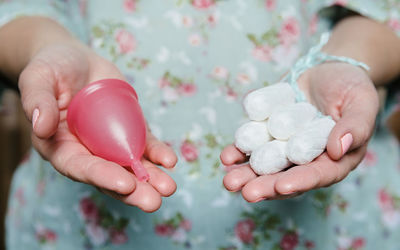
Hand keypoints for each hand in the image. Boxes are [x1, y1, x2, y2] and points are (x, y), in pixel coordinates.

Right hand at [20, 43, 176, 211]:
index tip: (125, 184)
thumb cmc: (52, 67)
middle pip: (110, 175)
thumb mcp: (38, 78)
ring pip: (131, 166)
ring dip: (151, 179)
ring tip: (168, 189)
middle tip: (153, 202)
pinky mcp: (128, 129)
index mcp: (61, 146)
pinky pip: (144, 145)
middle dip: (132, 191)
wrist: (75, 58)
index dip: (102, 177)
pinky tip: (170, 160)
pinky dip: (157, 153)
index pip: (81, 167)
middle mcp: (87, 150)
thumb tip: (41, 127)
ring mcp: (110, 142)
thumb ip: (37, 101)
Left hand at [221, 62, 378, 201]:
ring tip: (230, 181)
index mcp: (335, 159)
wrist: (326, 70)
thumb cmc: (350, 87)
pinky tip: (227, 156)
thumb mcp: (361, 102)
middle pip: (286, 176)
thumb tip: (338, 149)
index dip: (300, 181)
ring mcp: (285, 147)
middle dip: (266, 186)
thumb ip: (355, 126)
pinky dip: (239, 151)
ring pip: (265, 166)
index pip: (318, 174)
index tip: (281, 186)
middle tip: (247, 193)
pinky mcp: (269, 133)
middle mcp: (307, 158)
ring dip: (247, 175)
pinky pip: (253, 145)